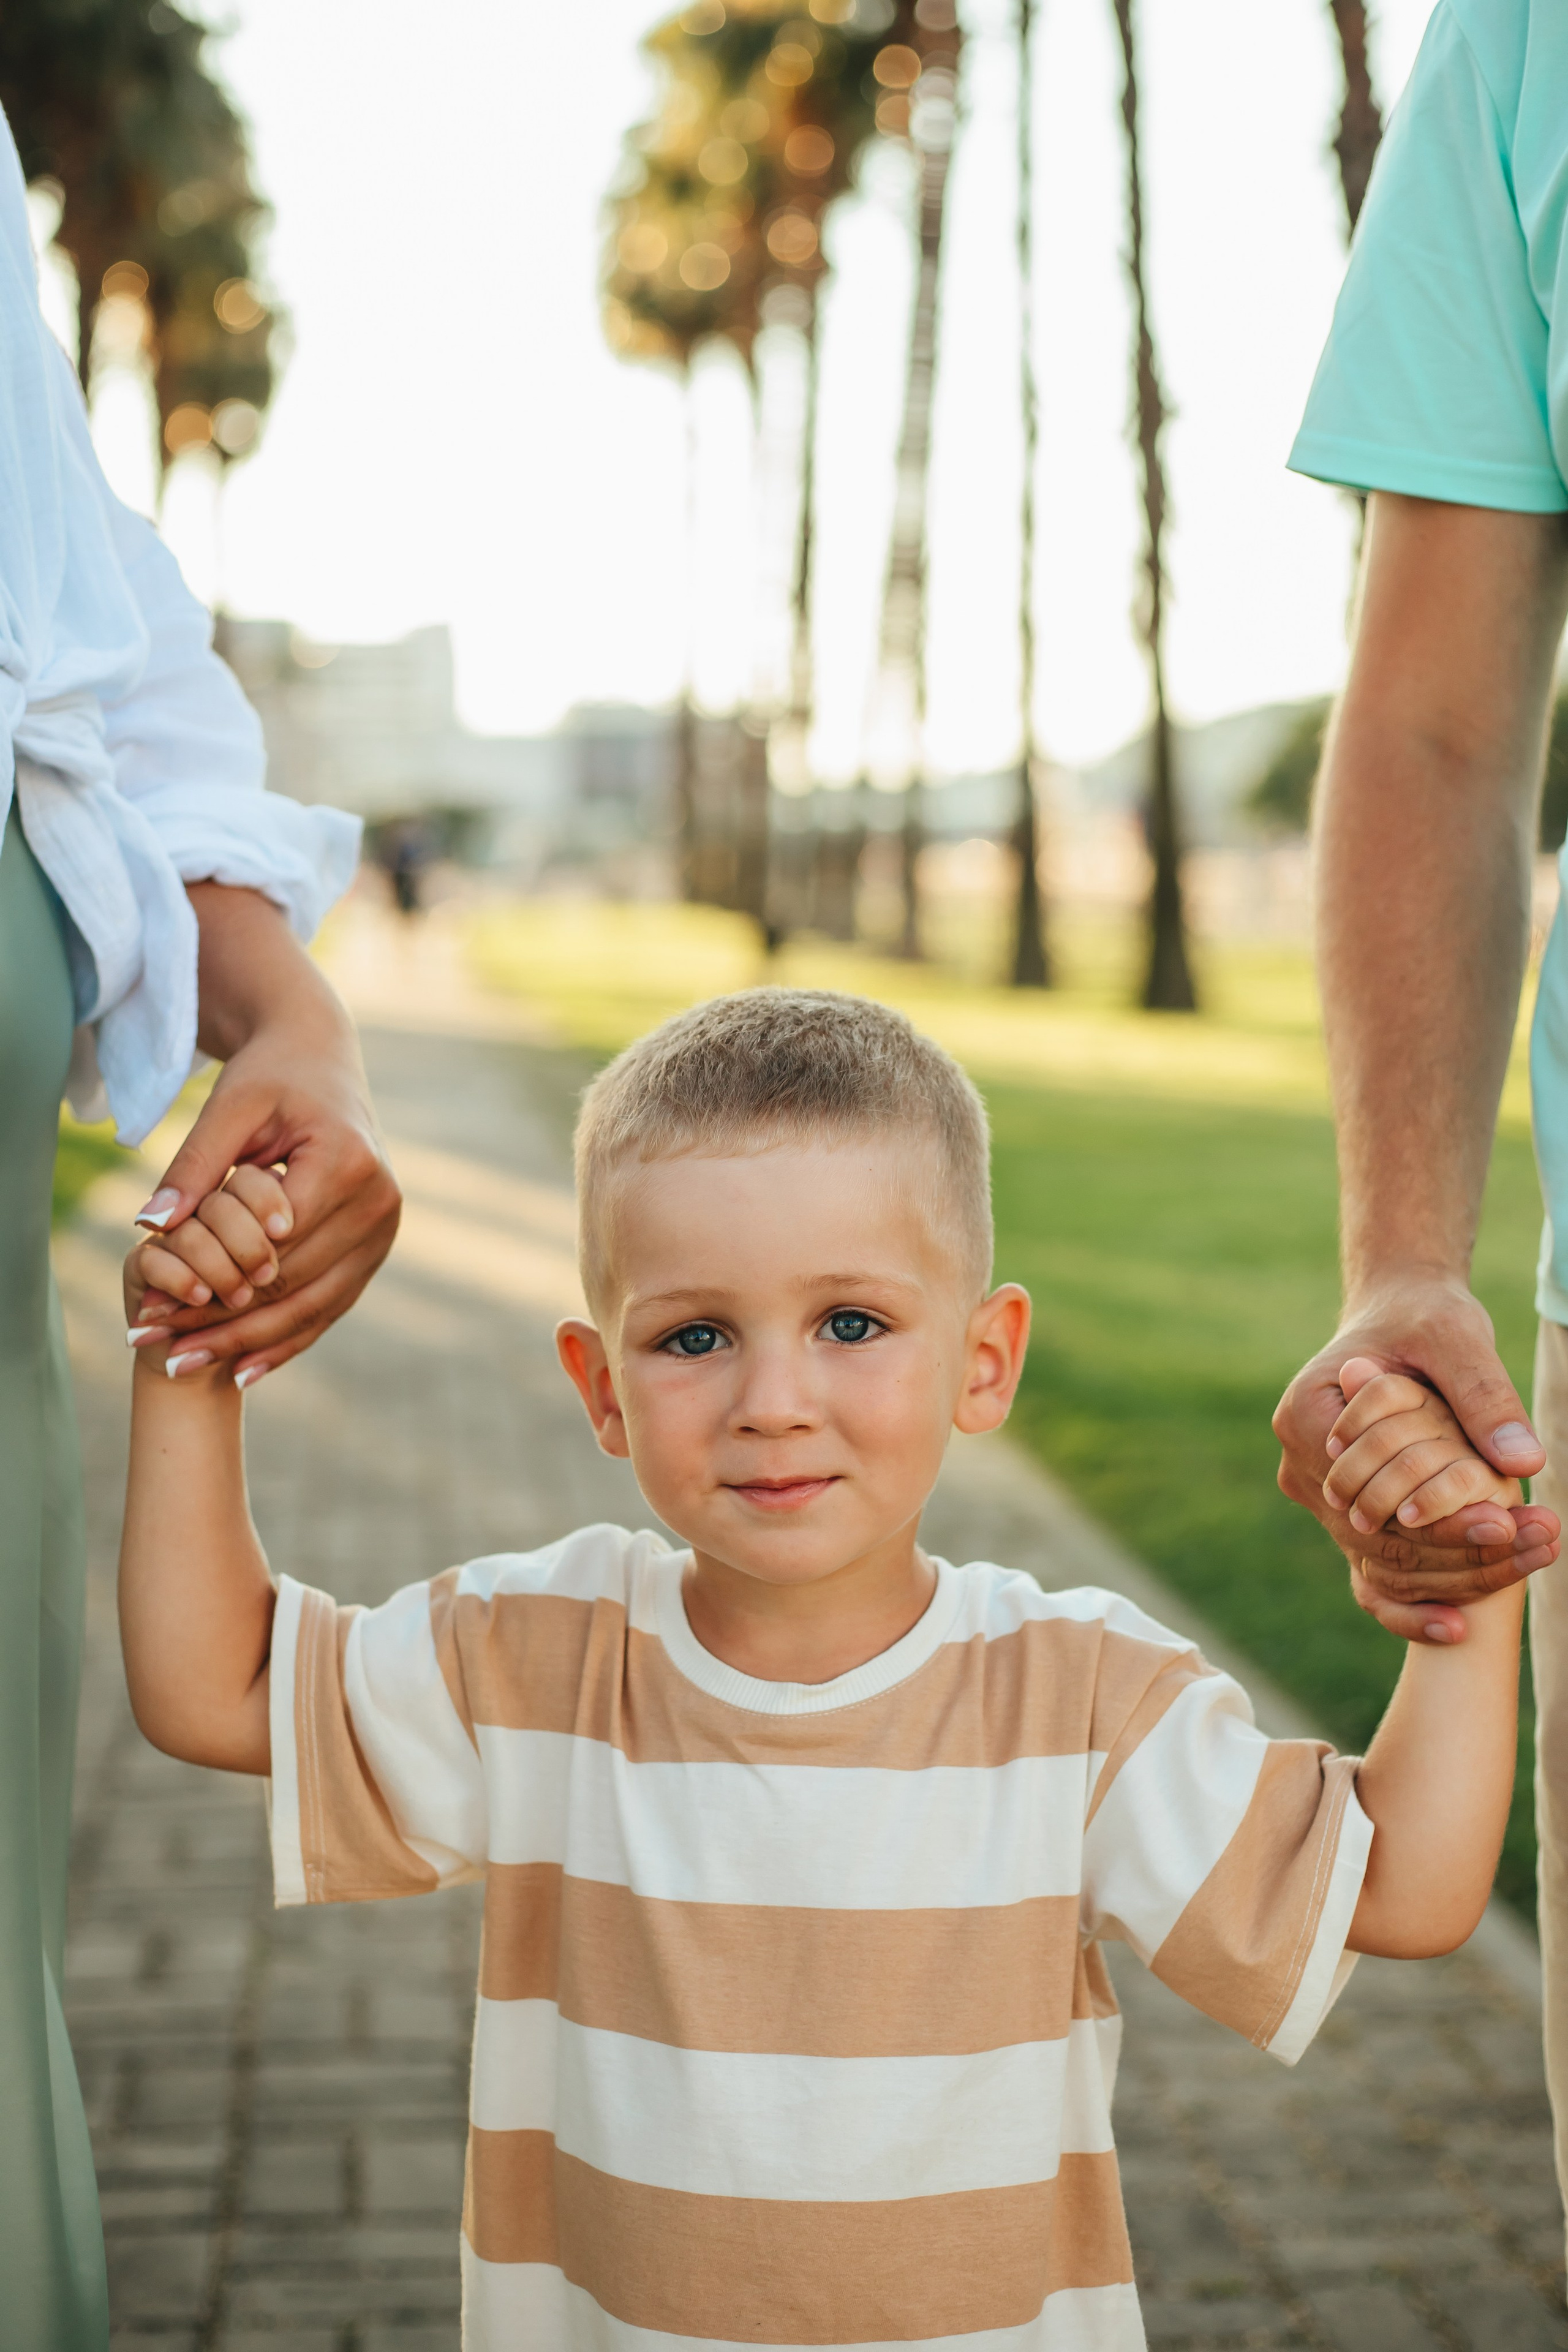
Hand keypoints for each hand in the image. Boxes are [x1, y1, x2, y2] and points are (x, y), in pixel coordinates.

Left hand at [129, 885, 399, 1382]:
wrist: (321, 1057)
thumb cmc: (271, 1075)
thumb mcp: (227, 1108)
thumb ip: (193, 1168)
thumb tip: (149, 1226)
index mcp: (347, 1163)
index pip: (271, 1247)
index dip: (208, 1286)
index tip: (150, 1311)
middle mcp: (378, 1202)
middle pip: (289, 1285)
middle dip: (217, 1322)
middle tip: (152, 1349)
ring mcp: (384, 1229)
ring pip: (310, 1307)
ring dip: (245, 1342)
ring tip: (182, 1366)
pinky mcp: (378, 1245)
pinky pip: (330, 1304)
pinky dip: (286, 1339)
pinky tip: (241, 1369)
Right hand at [1273, 1275, 1558, 1644]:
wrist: (1403, 1316)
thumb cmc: (1423, 1318)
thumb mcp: (1456, 1337)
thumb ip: (1484, 1394)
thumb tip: (1523, 1461)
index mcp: (1307, 1418)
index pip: (1374, 1494)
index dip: (1442, 1517)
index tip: (1509, 1520)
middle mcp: (1302, 1469)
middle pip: (1378, 1541)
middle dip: (1462, 1552)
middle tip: (1541, 1544)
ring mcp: (1321, 1501)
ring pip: (1382, 1566)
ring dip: (1458, 1575)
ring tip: (1536, 1555)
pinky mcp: (1346, 1518)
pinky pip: (1375, 1574)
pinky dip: (1415, 1602)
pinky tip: (1460, 1625)